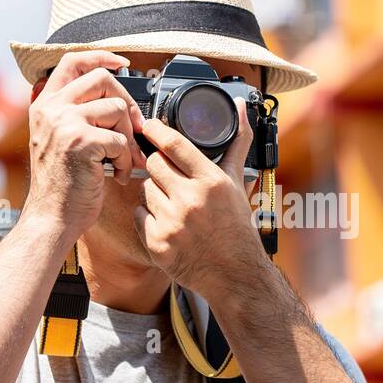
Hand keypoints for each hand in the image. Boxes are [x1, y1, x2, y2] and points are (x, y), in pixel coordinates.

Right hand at [24, 50, 147, 232]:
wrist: (51, 218)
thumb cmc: (62, 186)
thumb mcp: (59, 141)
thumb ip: (76, 115)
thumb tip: (117, 98)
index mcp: (45, 105)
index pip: (73, 61)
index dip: (101, 56)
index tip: (123, 64)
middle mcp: (50, 109)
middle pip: (102, 79)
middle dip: (126, 102)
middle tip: (134, 128)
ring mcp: (63, 123)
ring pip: (115, 108)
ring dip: (128, 137)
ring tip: (123, 159)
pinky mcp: (80, 141)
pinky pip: (120, 140)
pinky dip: (127, 159)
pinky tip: (118, 174)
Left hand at [132, 98, 268, 301]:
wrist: (234, 273)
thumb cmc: (236, 227)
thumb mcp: (237, 183)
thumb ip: (236, 143)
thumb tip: (243, 109)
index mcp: (211, 181)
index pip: (173, 144)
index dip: (156, 130)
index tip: (148, 126)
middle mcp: (191, 200)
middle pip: (153, 164)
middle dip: (158, 167)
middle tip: (169, 177)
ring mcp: (172, 222)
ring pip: (145, 190)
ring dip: (155, 194)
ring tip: (175, 206)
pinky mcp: (157, 243)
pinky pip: (139, 216)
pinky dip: (148, 218)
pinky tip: (167, 224)